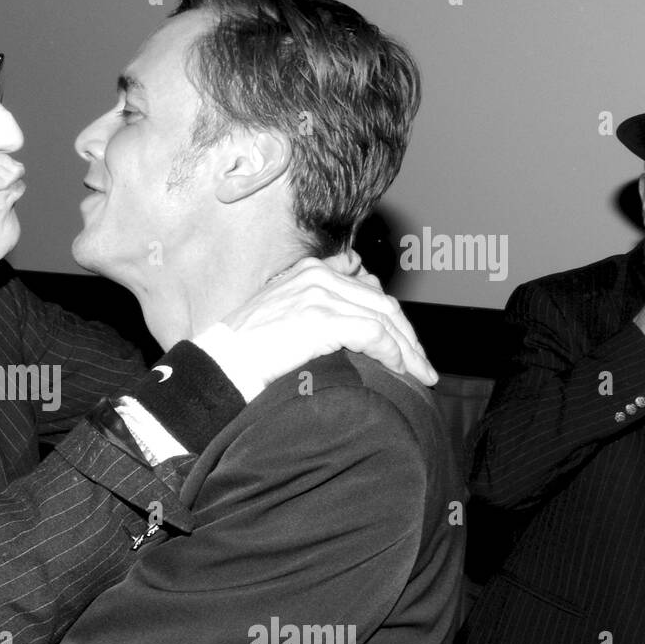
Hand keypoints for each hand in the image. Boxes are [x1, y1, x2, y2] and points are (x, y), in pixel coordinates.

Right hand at [202, 255, 437, 392]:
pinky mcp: (321, 319)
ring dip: (408, 349)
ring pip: (384, 318)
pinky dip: (392, 353)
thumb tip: (350, 323)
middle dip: (408, 336)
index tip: (405, 345)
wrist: (221, 363)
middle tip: (423, 365)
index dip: (393, 318)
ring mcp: (320, 295)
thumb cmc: (247, 348)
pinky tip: (399, 370)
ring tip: (420, 374)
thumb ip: (316, 307)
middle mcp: (319, 275)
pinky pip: (373, 334)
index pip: (369, 288)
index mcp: (311, 270)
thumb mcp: (283, 314)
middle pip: (383, 303)